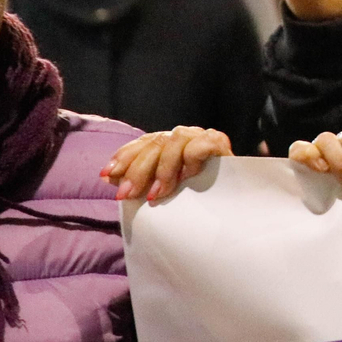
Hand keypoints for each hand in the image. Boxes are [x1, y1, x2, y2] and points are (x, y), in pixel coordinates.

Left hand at [102, 126, 233, 202]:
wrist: (233, 205)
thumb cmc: (195, 198)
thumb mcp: (162, 190)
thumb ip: (140, 182)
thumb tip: (110, 177)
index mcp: (168, 144)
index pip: (142, 143)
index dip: (124, 157)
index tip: (107, 175)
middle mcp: (183, 136)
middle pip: (154, 143)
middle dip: (137, 170)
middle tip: (127, 195)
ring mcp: (201, 136)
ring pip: (173, 142)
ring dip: (162, 170)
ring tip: (158, 195)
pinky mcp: (219, 143)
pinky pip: (199, 145)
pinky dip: (190, 159)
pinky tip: (187, 177)